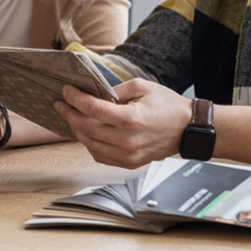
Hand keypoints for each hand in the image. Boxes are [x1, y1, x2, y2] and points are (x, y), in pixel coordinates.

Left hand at [54, 78, 190, 168]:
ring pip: (90, 144)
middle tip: (61, 104)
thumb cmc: (168, 105)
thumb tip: (94, 94)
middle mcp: (127, 140)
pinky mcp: (130, 163)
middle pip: (86, 128)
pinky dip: (90, 143)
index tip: (65, 92)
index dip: (74, 99)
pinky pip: (100, 156)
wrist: (188, 128)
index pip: (92, 109)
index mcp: (130, 119)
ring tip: (73, 117)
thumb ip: (115, 89)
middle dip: (69, 114)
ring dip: (78, 130)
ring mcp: (128, 155)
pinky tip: (89, 132)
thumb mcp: (142, 86)